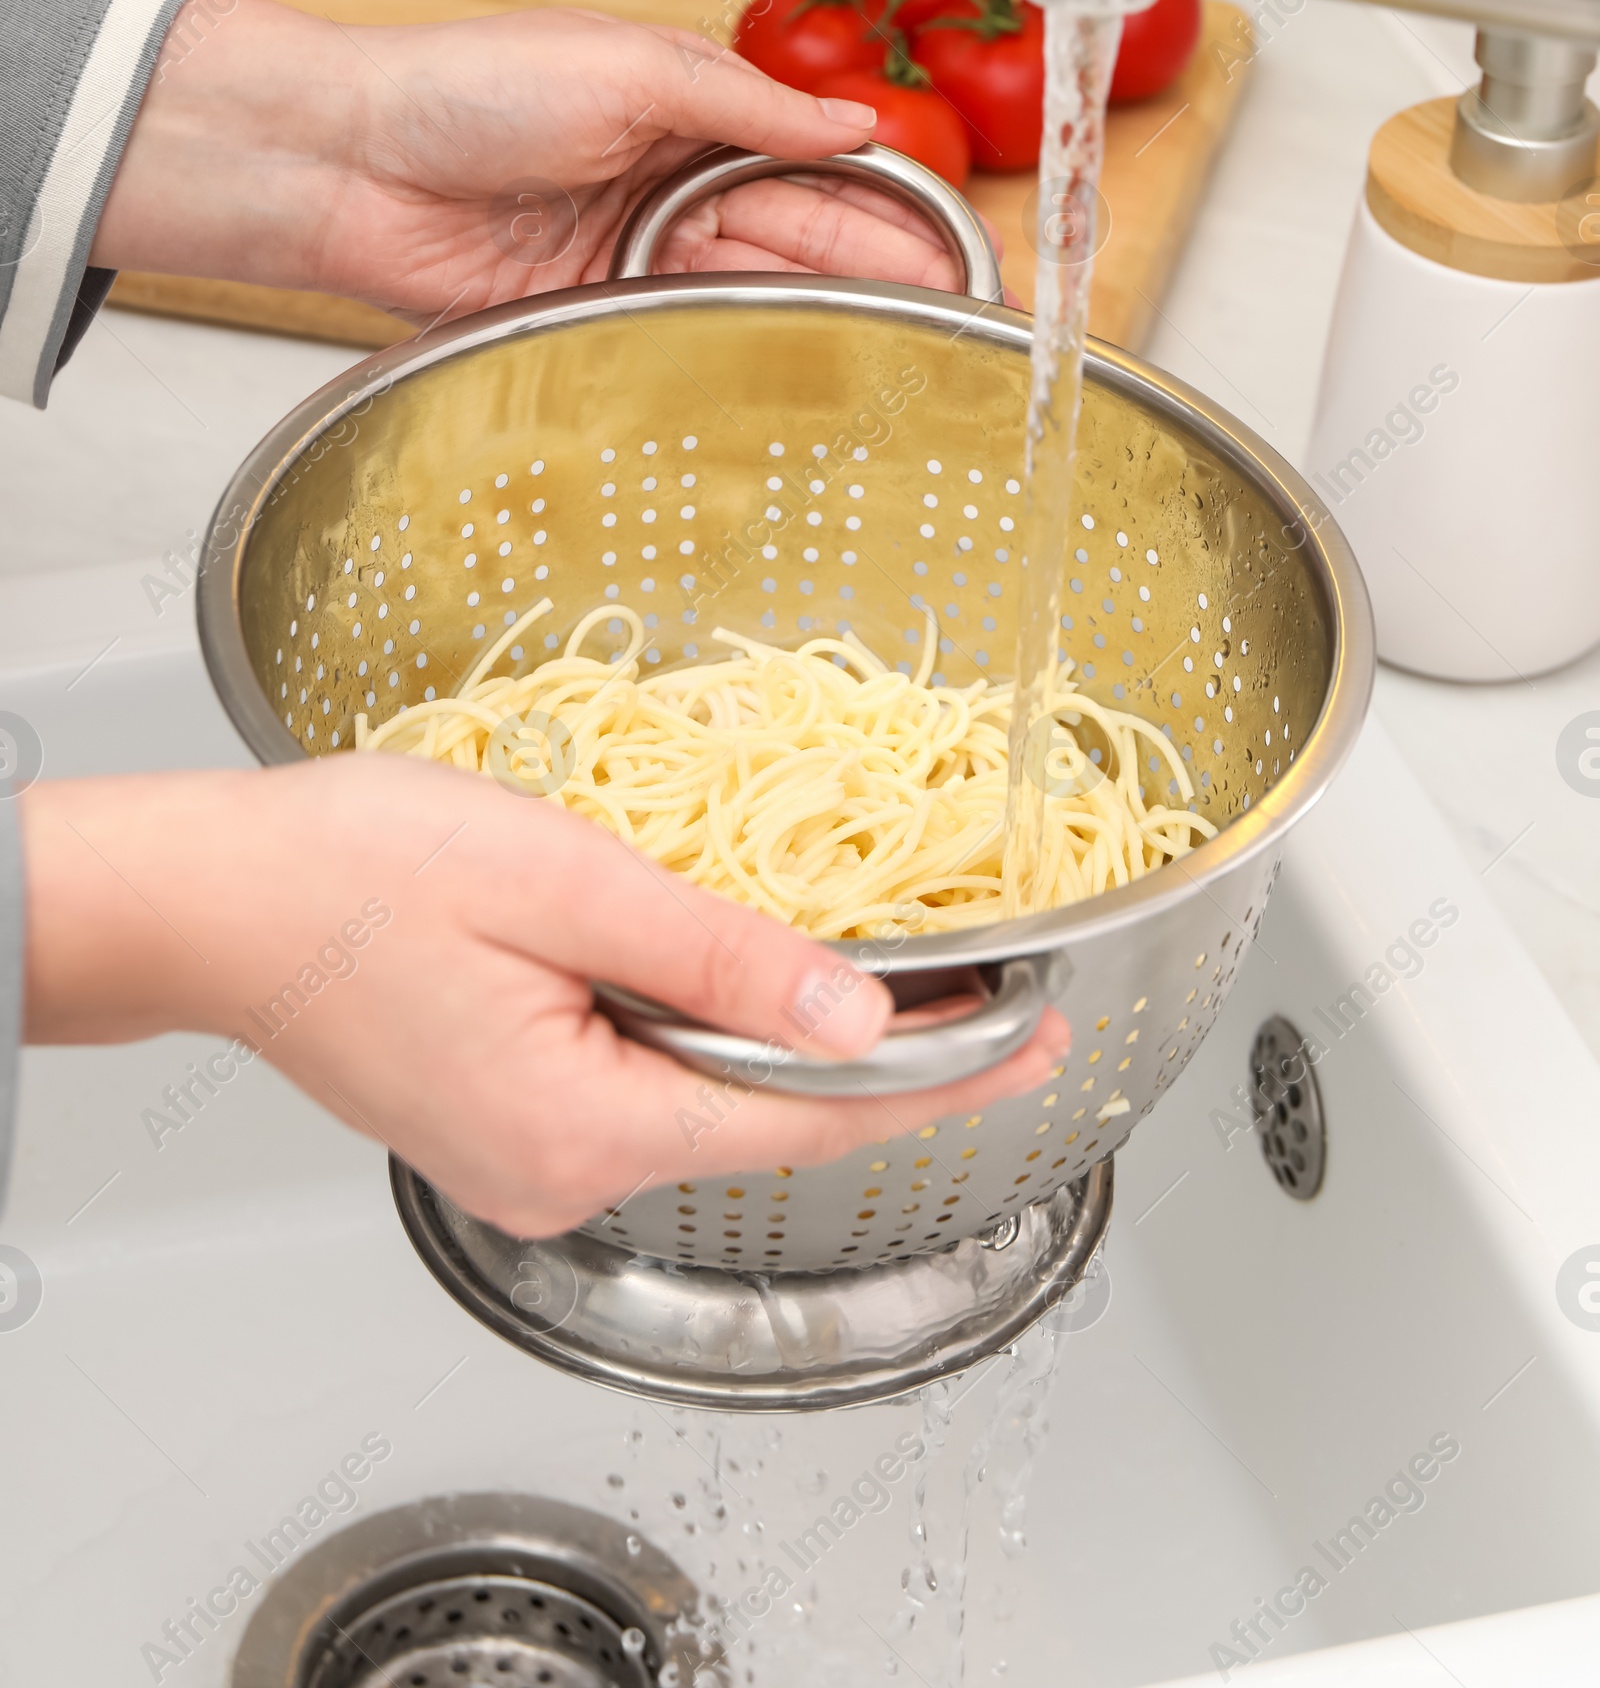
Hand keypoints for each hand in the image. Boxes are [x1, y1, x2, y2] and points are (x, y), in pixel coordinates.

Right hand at [23, 761, 1068, 1236]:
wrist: (211, 899)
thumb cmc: (350, 870)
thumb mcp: (564, 883)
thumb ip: (720, 955)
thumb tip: (856, 1015)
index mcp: (578, 1125)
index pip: (808, 1119)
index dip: (939, 1078)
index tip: (1040, 1040)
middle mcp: (556, 1175)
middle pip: (762, 1117)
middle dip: (867, 1050)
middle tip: (975, 980)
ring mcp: (525, 1164)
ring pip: (702, 1101)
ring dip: (773, 1033)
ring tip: (853, 960)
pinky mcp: (504, 1130)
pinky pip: (641, 1092)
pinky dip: (697, 1037)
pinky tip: (719, 975)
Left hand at [92, 0, 966, 318]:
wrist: (350, 160)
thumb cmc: (467, 85)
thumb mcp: (631, 64)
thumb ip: (749, 103)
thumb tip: (855, 123)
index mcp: (689, 103)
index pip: (817, 157)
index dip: (888, 199)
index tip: (954, 241)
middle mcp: (670, 178)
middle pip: (802, 232)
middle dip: (884, 268)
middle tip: (961, 312)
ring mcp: (634, 248)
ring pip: (757, 285)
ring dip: (829, 310)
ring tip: (911, 342)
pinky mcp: (592, 310)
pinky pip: (686, 329)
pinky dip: (745, 344)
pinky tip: (808, 362)